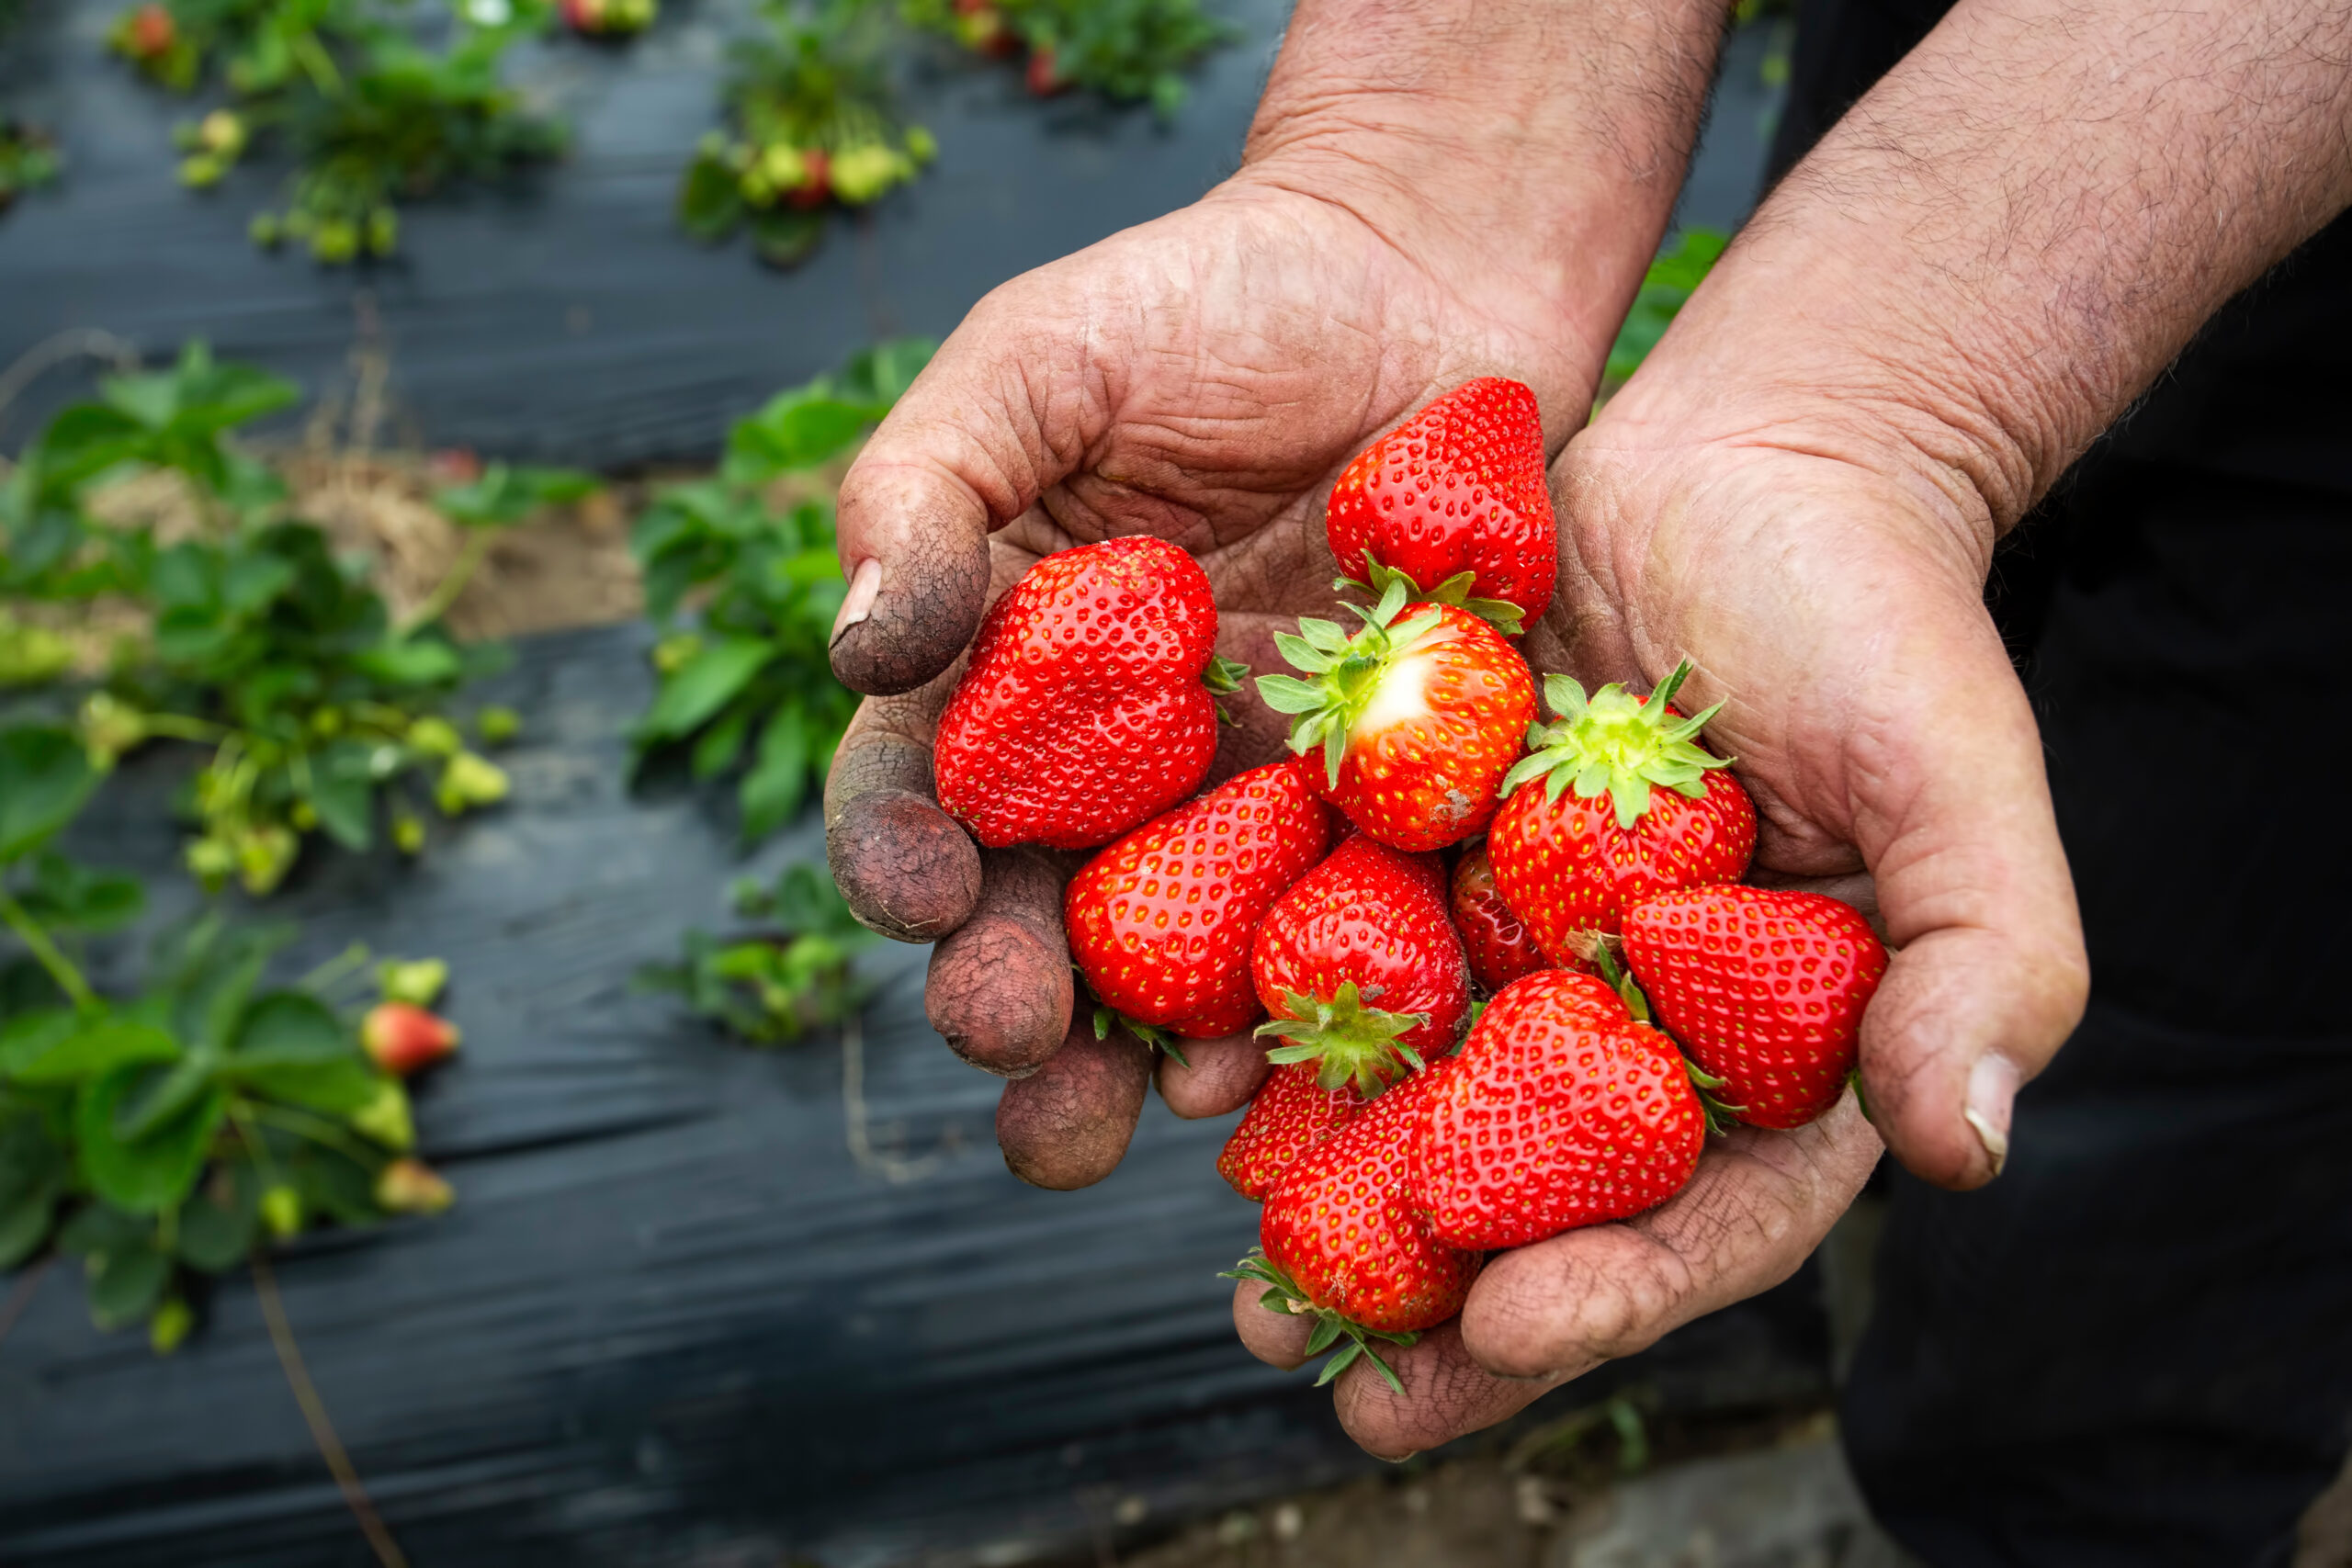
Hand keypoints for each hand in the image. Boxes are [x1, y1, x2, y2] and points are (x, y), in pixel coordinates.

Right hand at [823, 179, 1619, 1184]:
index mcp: (1002, 679)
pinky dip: (1310, 1009)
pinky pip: (1340, 934)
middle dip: (1007, 1004)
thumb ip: (929, 486)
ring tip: (1139, 1111)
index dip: (899, 857)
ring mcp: (1249, 807)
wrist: (1432, 273)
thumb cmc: (1211, 297)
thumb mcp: (1041, 359)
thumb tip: (855, 647)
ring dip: (1142, 1057)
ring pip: (1176, 971)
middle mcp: (1113, 772)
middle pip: (1031, 922)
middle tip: (1012, 1046)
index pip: (914, 797)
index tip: (924, 887)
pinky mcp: (1383, 818)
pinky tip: (1288, 1061)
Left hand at [1232, 308, 2091, 1452]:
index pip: (1701, 1214)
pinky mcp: (1416, 859)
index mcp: (1765, 1053)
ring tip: (1250, 1288)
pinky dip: (1270, 1031)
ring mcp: (1514, 951)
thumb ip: (1990, 953)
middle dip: (1438, 1298)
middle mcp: (1626, 1027)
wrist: (1749, 460)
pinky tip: (1190, 1082)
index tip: (1507, 1330)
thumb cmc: (1880, 614)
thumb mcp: (1959, 774)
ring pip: (1417, 1106)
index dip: (1611, 1288)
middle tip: (1333, 1376)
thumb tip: (1967, 1142)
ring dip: (1331, 1203)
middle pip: (1537, 1202)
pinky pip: (1336, 964)